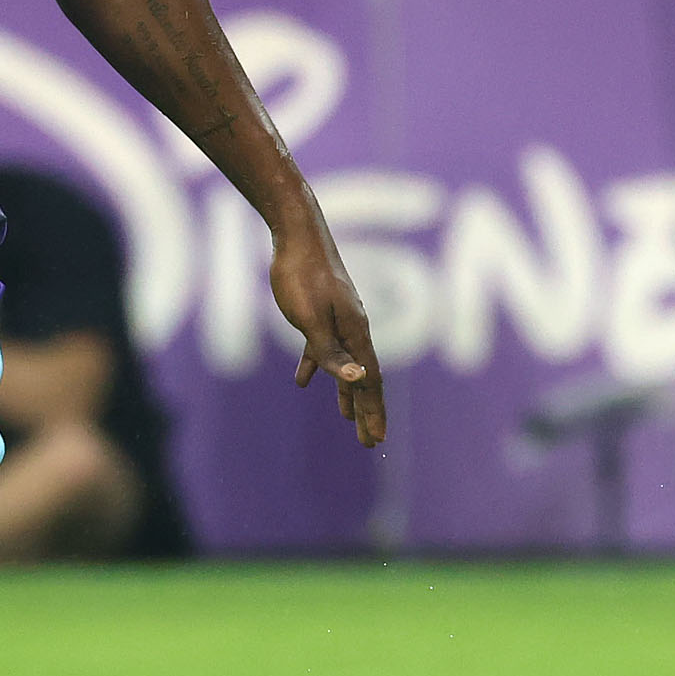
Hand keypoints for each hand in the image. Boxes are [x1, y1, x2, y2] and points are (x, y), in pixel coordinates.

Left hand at [268, 218, 385, 446]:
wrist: (296, 233)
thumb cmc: (302, 276)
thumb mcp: (312, 320)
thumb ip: (332, 353)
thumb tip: (360, 379)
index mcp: (356, 333)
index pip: (370, 381)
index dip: (374, 412)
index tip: (378, 440)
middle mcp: (354, 328)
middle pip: (364, 377)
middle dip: (367, 411)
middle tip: (371, 442)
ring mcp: (338, 320)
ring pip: (346, 365)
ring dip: (347, 394)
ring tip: (348, 419)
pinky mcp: (319, 311)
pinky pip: (322, 348)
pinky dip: (316, 367)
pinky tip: (303, 381)